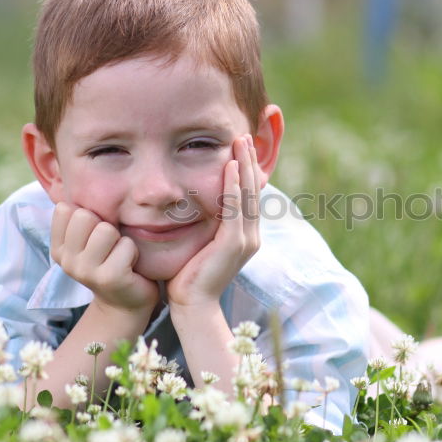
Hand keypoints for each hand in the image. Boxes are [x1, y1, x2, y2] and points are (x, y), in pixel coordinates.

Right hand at [51, 203, 159, 313]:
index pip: (65, 209)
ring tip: (119, 255)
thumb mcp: (89, 240)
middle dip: (105, 226)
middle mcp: (67, 261)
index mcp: (58, 248)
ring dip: (120, 240)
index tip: (94, 237)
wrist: (126, 303)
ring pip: (105, 229)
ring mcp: (85, 271)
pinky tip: (130, 266)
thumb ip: (79, 218)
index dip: (88, 217)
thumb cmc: (110, 262)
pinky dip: (133, 252)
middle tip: (110, 247)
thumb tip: (66, 181)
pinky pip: (126, 245)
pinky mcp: (109, 277)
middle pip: (84, 216)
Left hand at [167, 134, 260, 309]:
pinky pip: (235, 207)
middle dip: (249, 161)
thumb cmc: (189, 278)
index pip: (248, 197)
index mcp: (246, 236)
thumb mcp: (201, 245)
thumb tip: (195, 205)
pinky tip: (230, 165)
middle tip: (244, 135)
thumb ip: (206, 226)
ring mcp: (245, 240)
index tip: (242, 147)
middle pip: (252, 191)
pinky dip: (233, 184)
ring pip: (247, 194)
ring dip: (244, 165)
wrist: (192, 306)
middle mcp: (251, 236)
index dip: (247, 171)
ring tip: (240, 142)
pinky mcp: (234, 243)